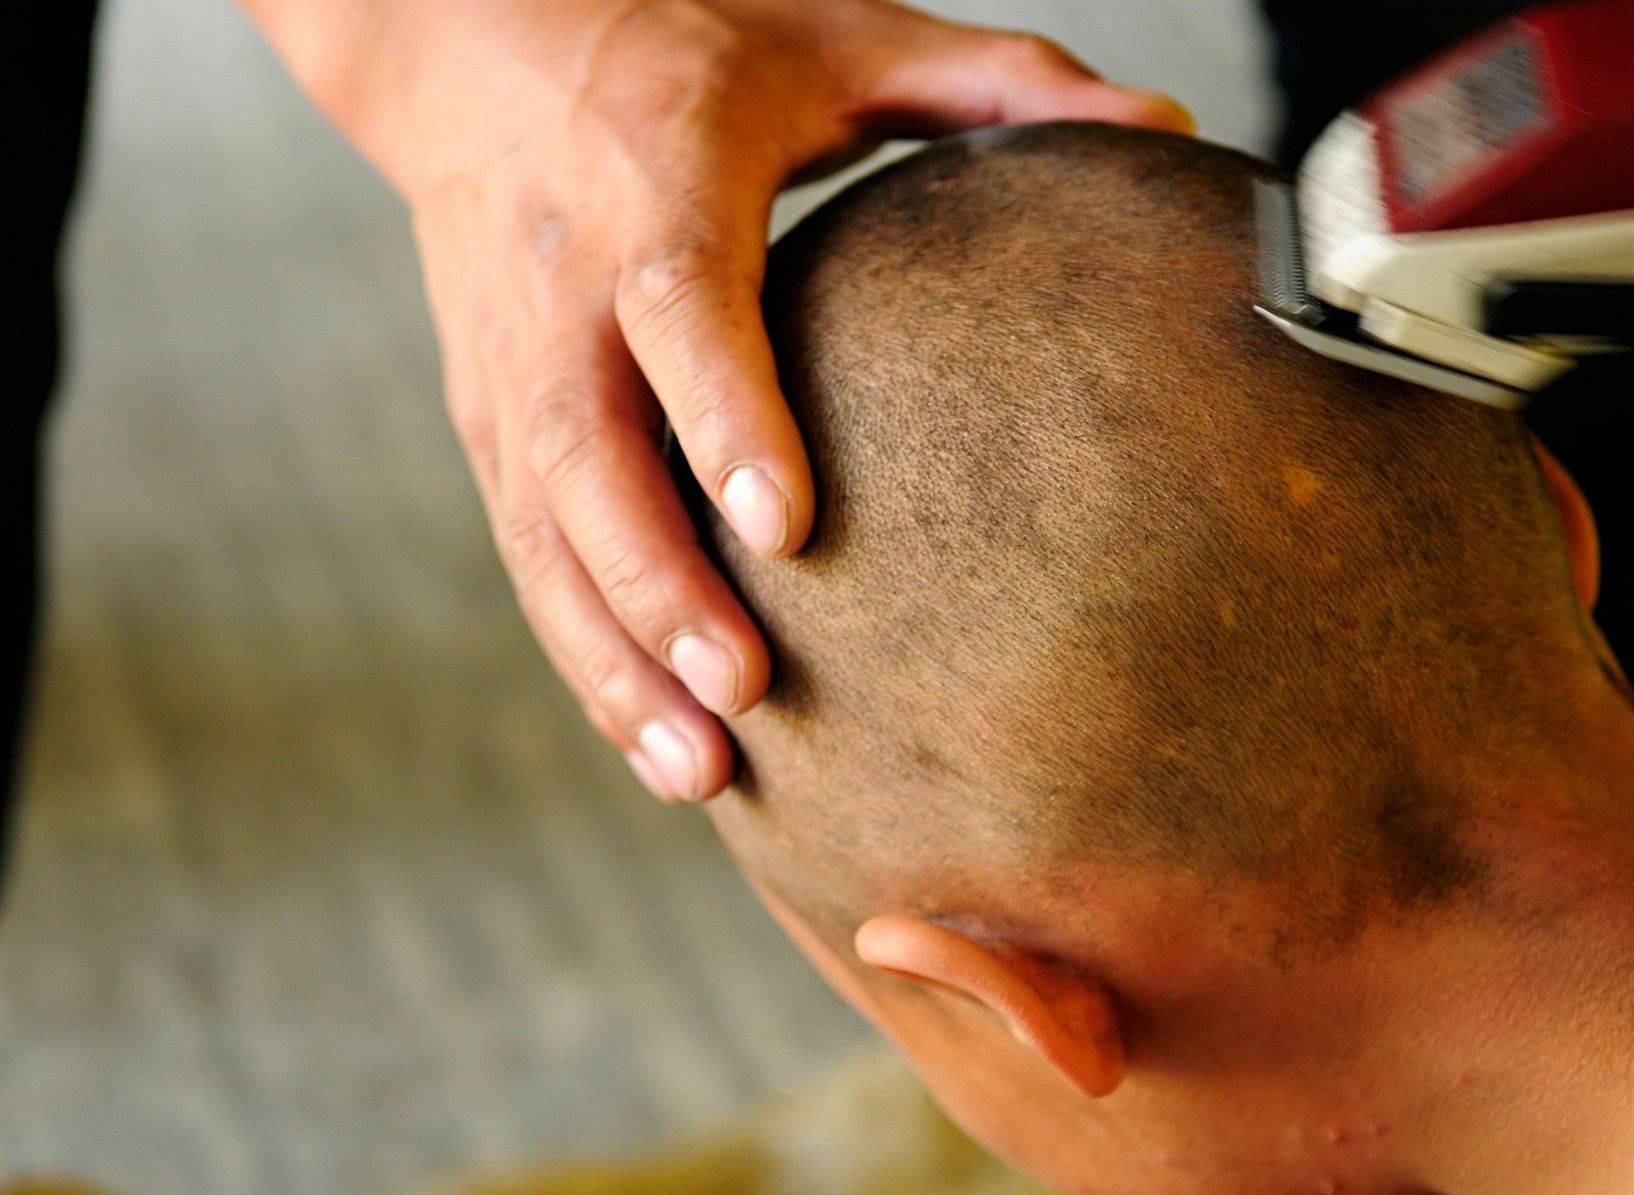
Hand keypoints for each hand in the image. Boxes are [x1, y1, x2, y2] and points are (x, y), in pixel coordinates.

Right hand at [242, 0, 1191, 799]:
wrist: (467, 45)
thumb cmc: (684, 43)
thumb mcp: (832, 33)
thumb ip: (991, 79)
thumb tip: (1166, 119)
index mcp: (654, 176)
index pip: (673, 304)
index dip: (718, 412)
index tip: (785, 523)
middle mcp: (564, 281)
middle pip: (582, 453)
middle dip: (655, 582)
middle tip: (744, 689)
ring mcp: (508, 362)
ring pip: (541, 530)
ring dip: (611, 654)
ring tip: (699, 768)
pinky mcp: (484, 417)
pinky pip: (527, 552)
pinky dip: (585, 653)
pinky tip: (658, 741)